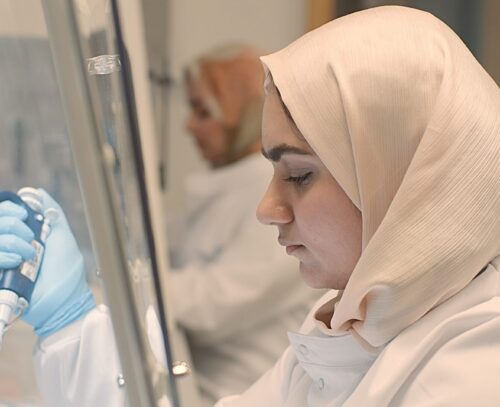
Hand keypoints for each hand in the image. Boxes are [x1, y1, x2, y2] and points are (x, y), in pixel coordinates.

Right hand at [0, 189, 94, 335]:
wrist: (62, 300)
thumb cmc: (66, 270)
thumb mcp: (62, 235)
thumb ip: (52, 212)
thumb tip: (37, 192)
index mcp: (22, 234)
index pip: (3, 213)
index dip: (10, 210)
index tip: (24, 215)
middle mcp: (8, 245)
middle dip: (13, 226)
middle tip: (30, 240)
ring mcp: (2, 261)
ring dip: (11, 243)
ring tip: (27, 256)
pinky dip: (3, 256)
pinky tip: (16, 262)